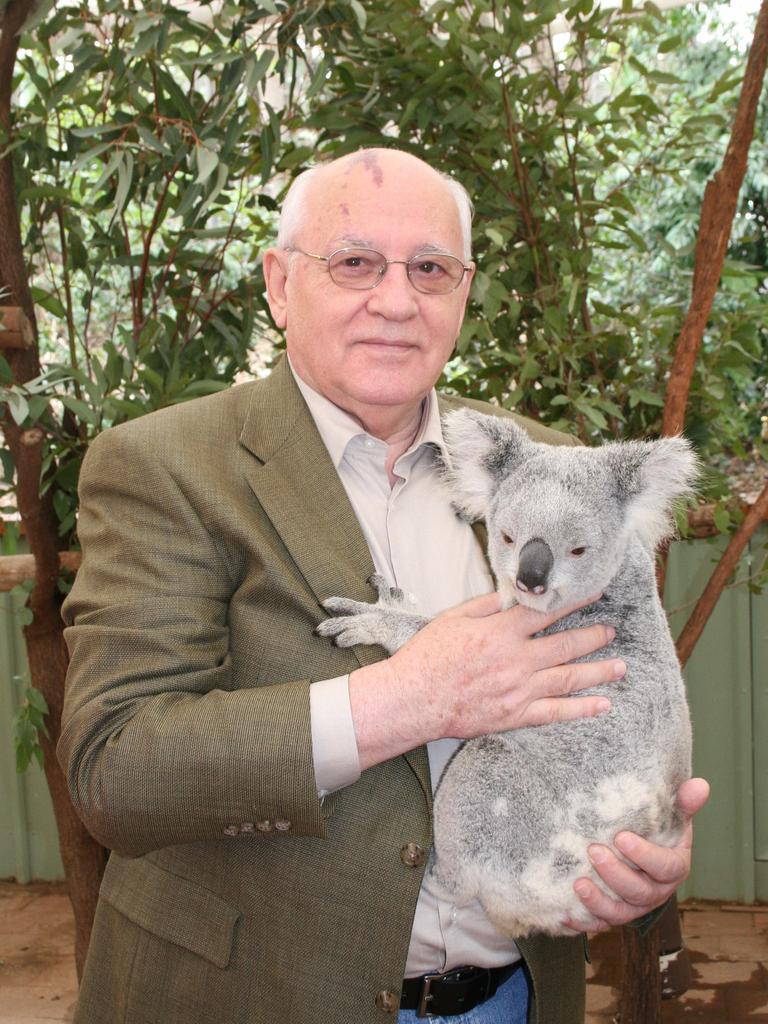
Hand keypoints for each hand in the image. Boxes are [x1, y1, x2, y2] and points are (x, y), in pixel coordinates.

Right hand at [349, 590, 624, 770]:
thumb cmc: (428, 657)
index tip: (593, 595)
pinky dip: (581, 709)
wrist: (414, 699)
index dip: (573, 602)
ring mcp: (519, 689)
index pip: (546, 612)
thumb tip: (512, 593)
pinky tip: (602, 705)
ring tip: (620, 666)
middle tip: (611, 631)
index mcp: (501, 632)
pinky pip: (556, 712)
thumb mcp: (454, 618)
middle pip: (565, 645)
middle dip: (593, 637)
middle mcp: (516, 660)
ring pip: (568, 678)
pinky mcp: (515, 714)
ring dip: (598, 671)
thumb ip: (487, 605)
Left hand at [565, 777, 710, 930]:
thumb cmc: (656, 830)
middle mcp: (656, 891)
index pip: (665, 867)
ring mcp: (634, 906)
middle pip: (640, 892)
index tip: (621, 837)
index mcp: (674, 867)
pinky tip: (563, 914)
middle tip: (594, 851)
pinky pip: (598, 924)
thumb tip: (700, 785)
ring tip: (578, 884)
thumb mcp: (671, 815)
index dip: (645, 855)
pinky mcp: (613, 914)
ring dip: (598, 902)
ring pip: (620, 913)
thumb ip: (683, 802)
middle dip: (616, 875)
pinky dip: (582, 922)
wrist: (639, 850)